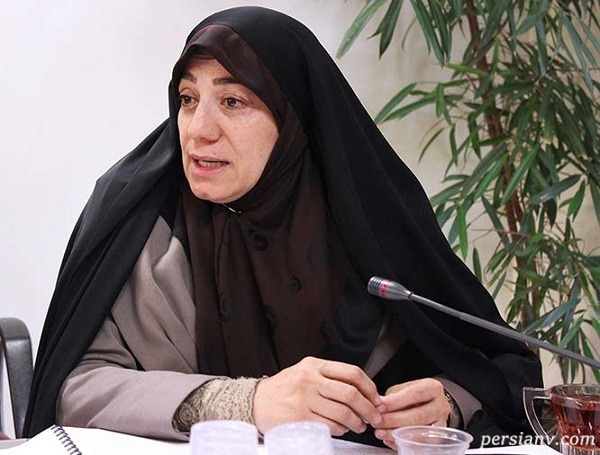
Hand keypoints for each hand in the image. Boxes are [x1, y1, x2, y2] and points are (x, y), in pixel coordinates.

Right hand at [252, 356, 384, 435]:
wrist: (256, 402)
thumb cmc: (283, 389)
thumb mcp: (305, 372)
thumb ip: (329, 377)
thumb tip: (362, 391)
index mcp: (315, 365)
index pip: (352, 372)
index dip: (370, 387)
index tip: (376, 398)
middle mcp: (310, 379)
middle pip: (351, 393)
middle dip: (368, 408)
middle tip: (375, 416)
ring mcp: (305, 398)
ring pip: (343, 412)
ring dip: (357, 422)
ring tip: (360, 426)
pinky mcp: (301, 417)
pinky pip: (330, 425)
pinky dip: (342, 430)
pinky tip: (343, 429)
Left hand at [372, 378, 449, 449]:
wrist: (430, 404)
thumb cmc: (414, 395)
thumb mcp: (404, 389)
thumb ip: (392, 396)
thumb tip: (378, 406)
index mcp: (433, 388)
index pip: (415, 394)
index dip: (396, 402)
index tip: (380, 407)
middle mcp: (441, 406)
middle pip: (419, 415)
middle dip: (395, 420)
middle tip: (378, 422)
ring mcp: (442, 423)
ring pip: (420, 432)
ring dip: (397, 434)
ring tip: (381, 433)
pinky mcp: (438, 439)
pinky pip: (420, 444)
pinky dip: (403, 444)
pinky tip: (390, 440)